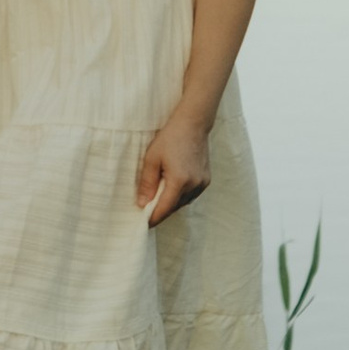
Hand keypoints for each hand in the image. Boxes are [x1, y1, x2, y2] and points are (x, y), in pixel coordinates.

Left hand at [136, 112, 211, 228]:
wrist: (193, 124)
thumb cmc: (169, 138)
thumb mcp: (151, 159)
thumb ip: (147, 183)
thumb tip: (142, 204)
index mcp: (179, 181)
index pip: (165, 209)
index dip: (153, 218)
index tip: (143, 225)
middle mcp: (194, 185)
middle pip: (174, 207)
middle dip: (160, 210)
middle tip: (146, 211)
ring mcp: (202, 183)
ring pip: (183, 202)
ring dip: (171, 203)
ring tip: (157, 199)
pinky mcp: (206, 179)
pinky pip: (191, 194)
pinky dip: (180, 195)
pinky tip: (171, 188)